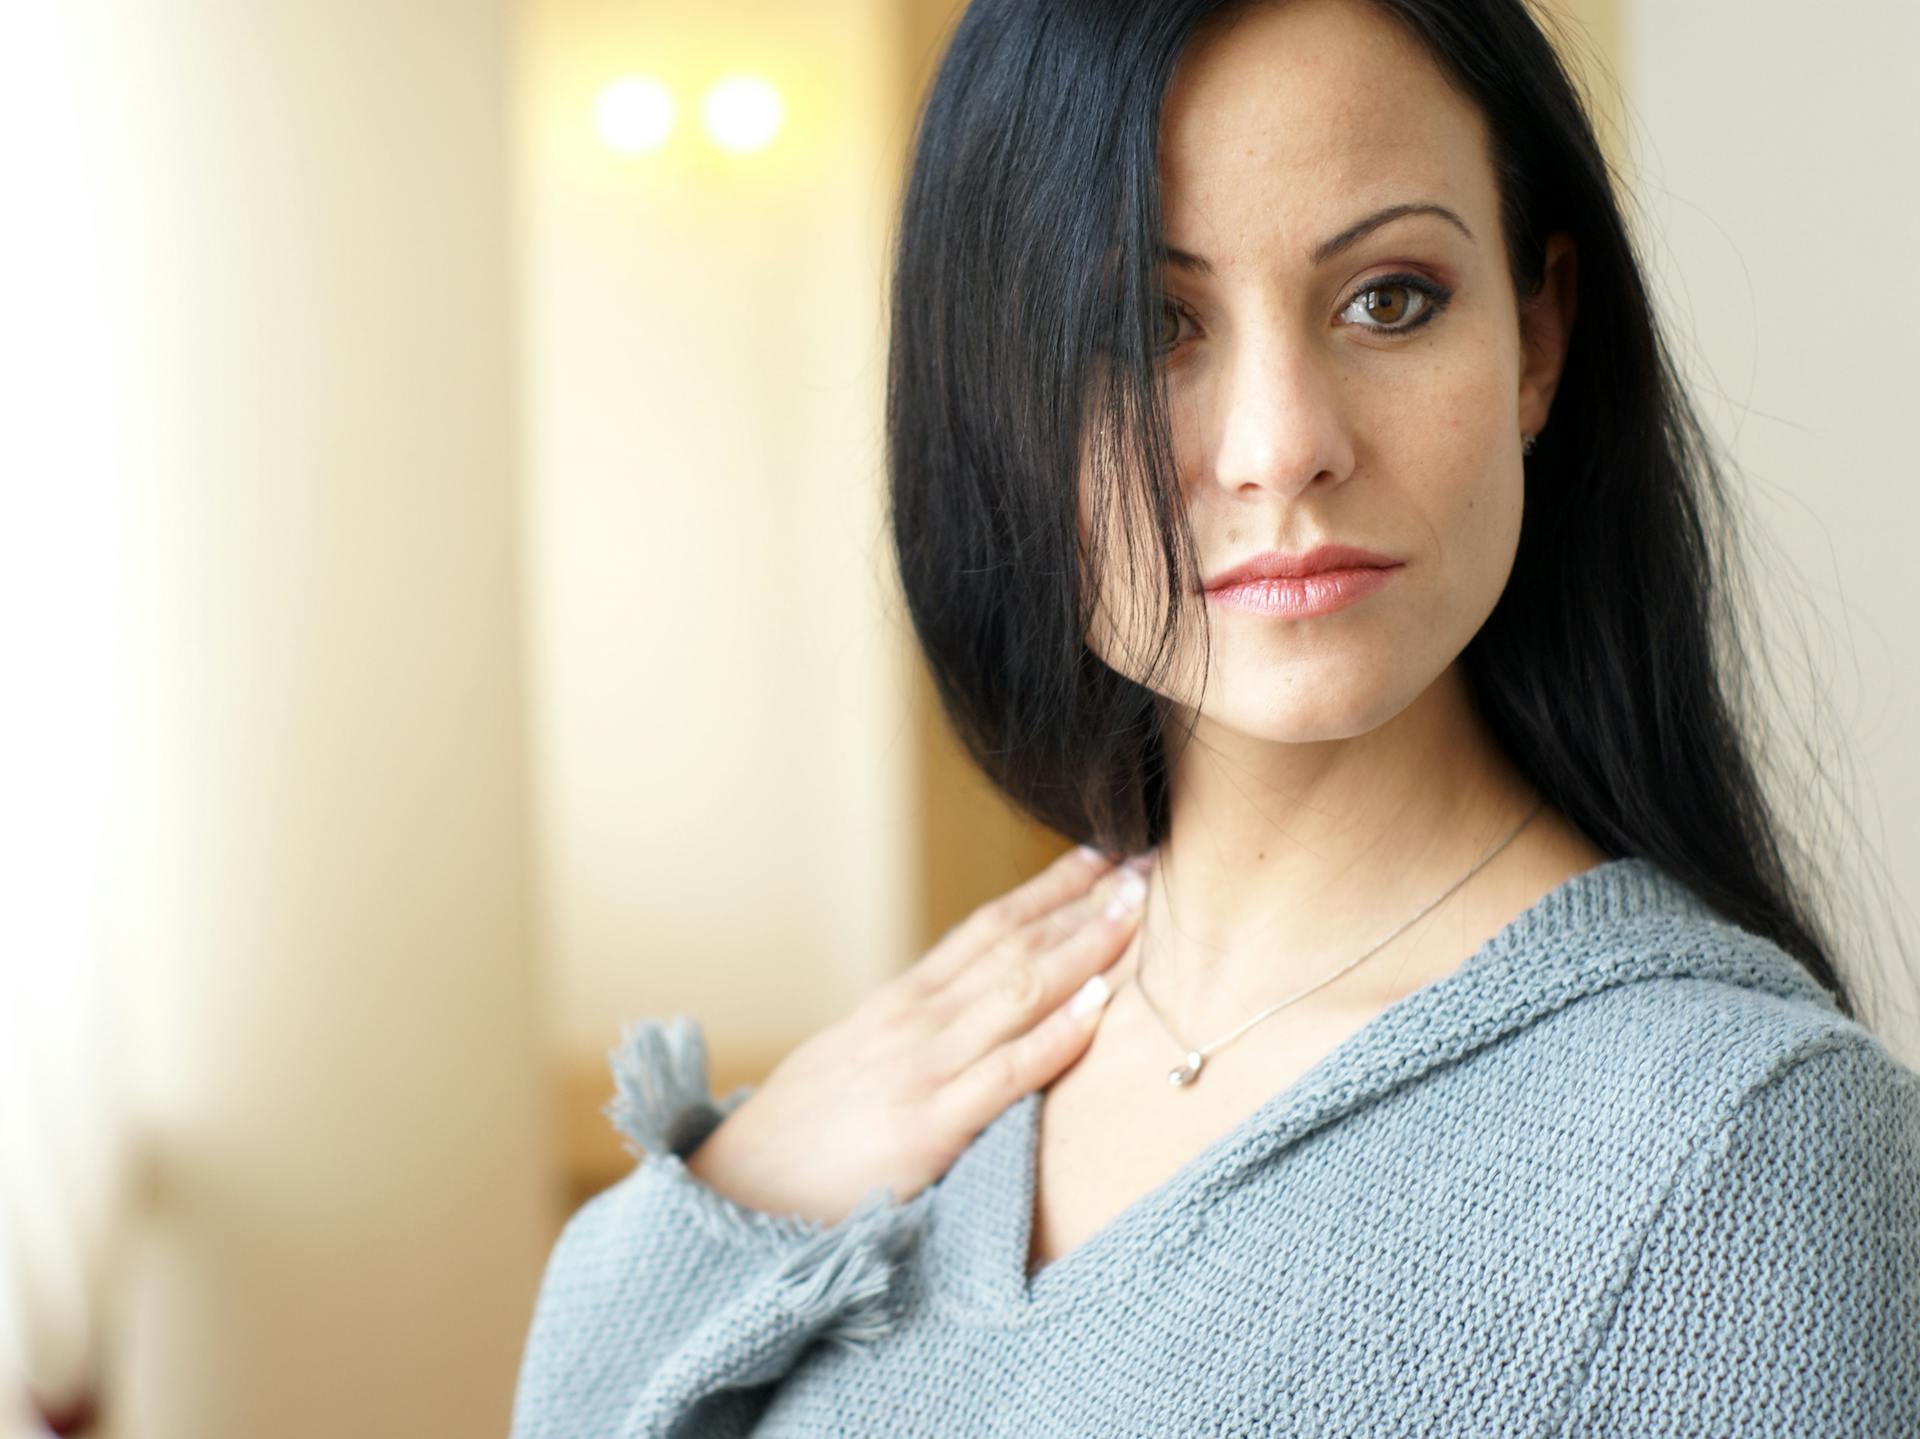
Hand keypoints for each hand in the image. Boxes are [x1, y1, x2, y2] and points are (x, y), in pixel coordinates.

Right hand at [684, 845, 1150, 1225]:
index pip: (985, 928)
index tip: (1097, 854)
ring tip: (1134, 911)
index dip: (1045, 889)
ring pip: (1017, 991)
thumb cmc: (799, 1136)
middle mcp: (913, 1020)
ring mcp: (921, 1068)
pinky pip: (1005, 1073)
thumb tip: (968, 1014)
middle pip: (1011, 944)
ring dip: (1082, 948)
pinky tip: (1097, 1006)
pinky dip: (1055, 1035)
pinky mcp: (927, 1126)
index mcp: (898, 1004)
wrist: (736, 1192)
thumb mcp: (853, 1061)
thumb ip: (912, 1035)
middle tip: (1142, 862)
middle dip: (1080, 904)